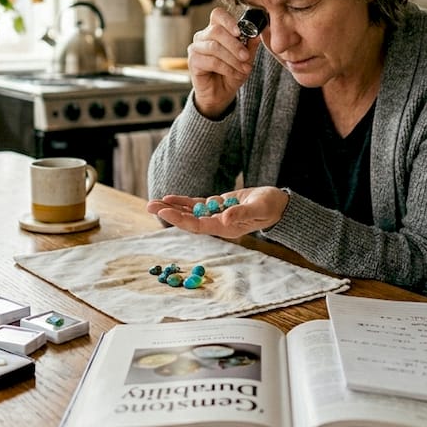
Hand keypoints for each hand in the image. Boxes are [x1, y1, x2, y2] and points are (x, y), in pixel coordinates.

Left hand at [146, 186, 288, 237]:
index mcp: (225, 228)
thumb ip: (242, 213)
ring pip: (189, 212)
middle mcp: (217, 224)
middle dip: (168, 213)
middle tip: (148, 205)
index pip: (197, 225)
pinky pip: (196, 205)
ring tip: (152, 202)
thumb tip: (223, 218)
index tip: (164, 212)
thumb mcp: (259, 207)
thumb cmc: (270, 206)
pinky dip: (183, 202)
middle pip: (188, 220)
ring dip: (171, 208)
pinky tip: (169, 198)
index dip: (180, 219)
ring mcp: (216, 215)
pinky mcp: (218, 206)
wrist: (278, 205)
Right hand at [186, 7, 261, 118]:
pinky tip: (235, 74)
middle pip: (216, 30)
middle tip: (246, 56)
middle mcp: (203, 36)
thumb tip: (260, 31)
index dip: (228, 21)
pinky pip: (211, 61)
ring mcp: (196, 48)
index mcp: (215, 29)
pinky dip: (227, 68)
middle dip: (234, 44)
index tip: (240, 32)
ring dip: (232, 58)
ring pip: (214, 47)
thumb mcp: (246, 58)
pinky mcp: (193, 62)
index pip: (218, 15)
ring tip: (244, 68)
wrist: (221, 94)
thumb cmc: (232, 72)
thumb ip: (250, 44)